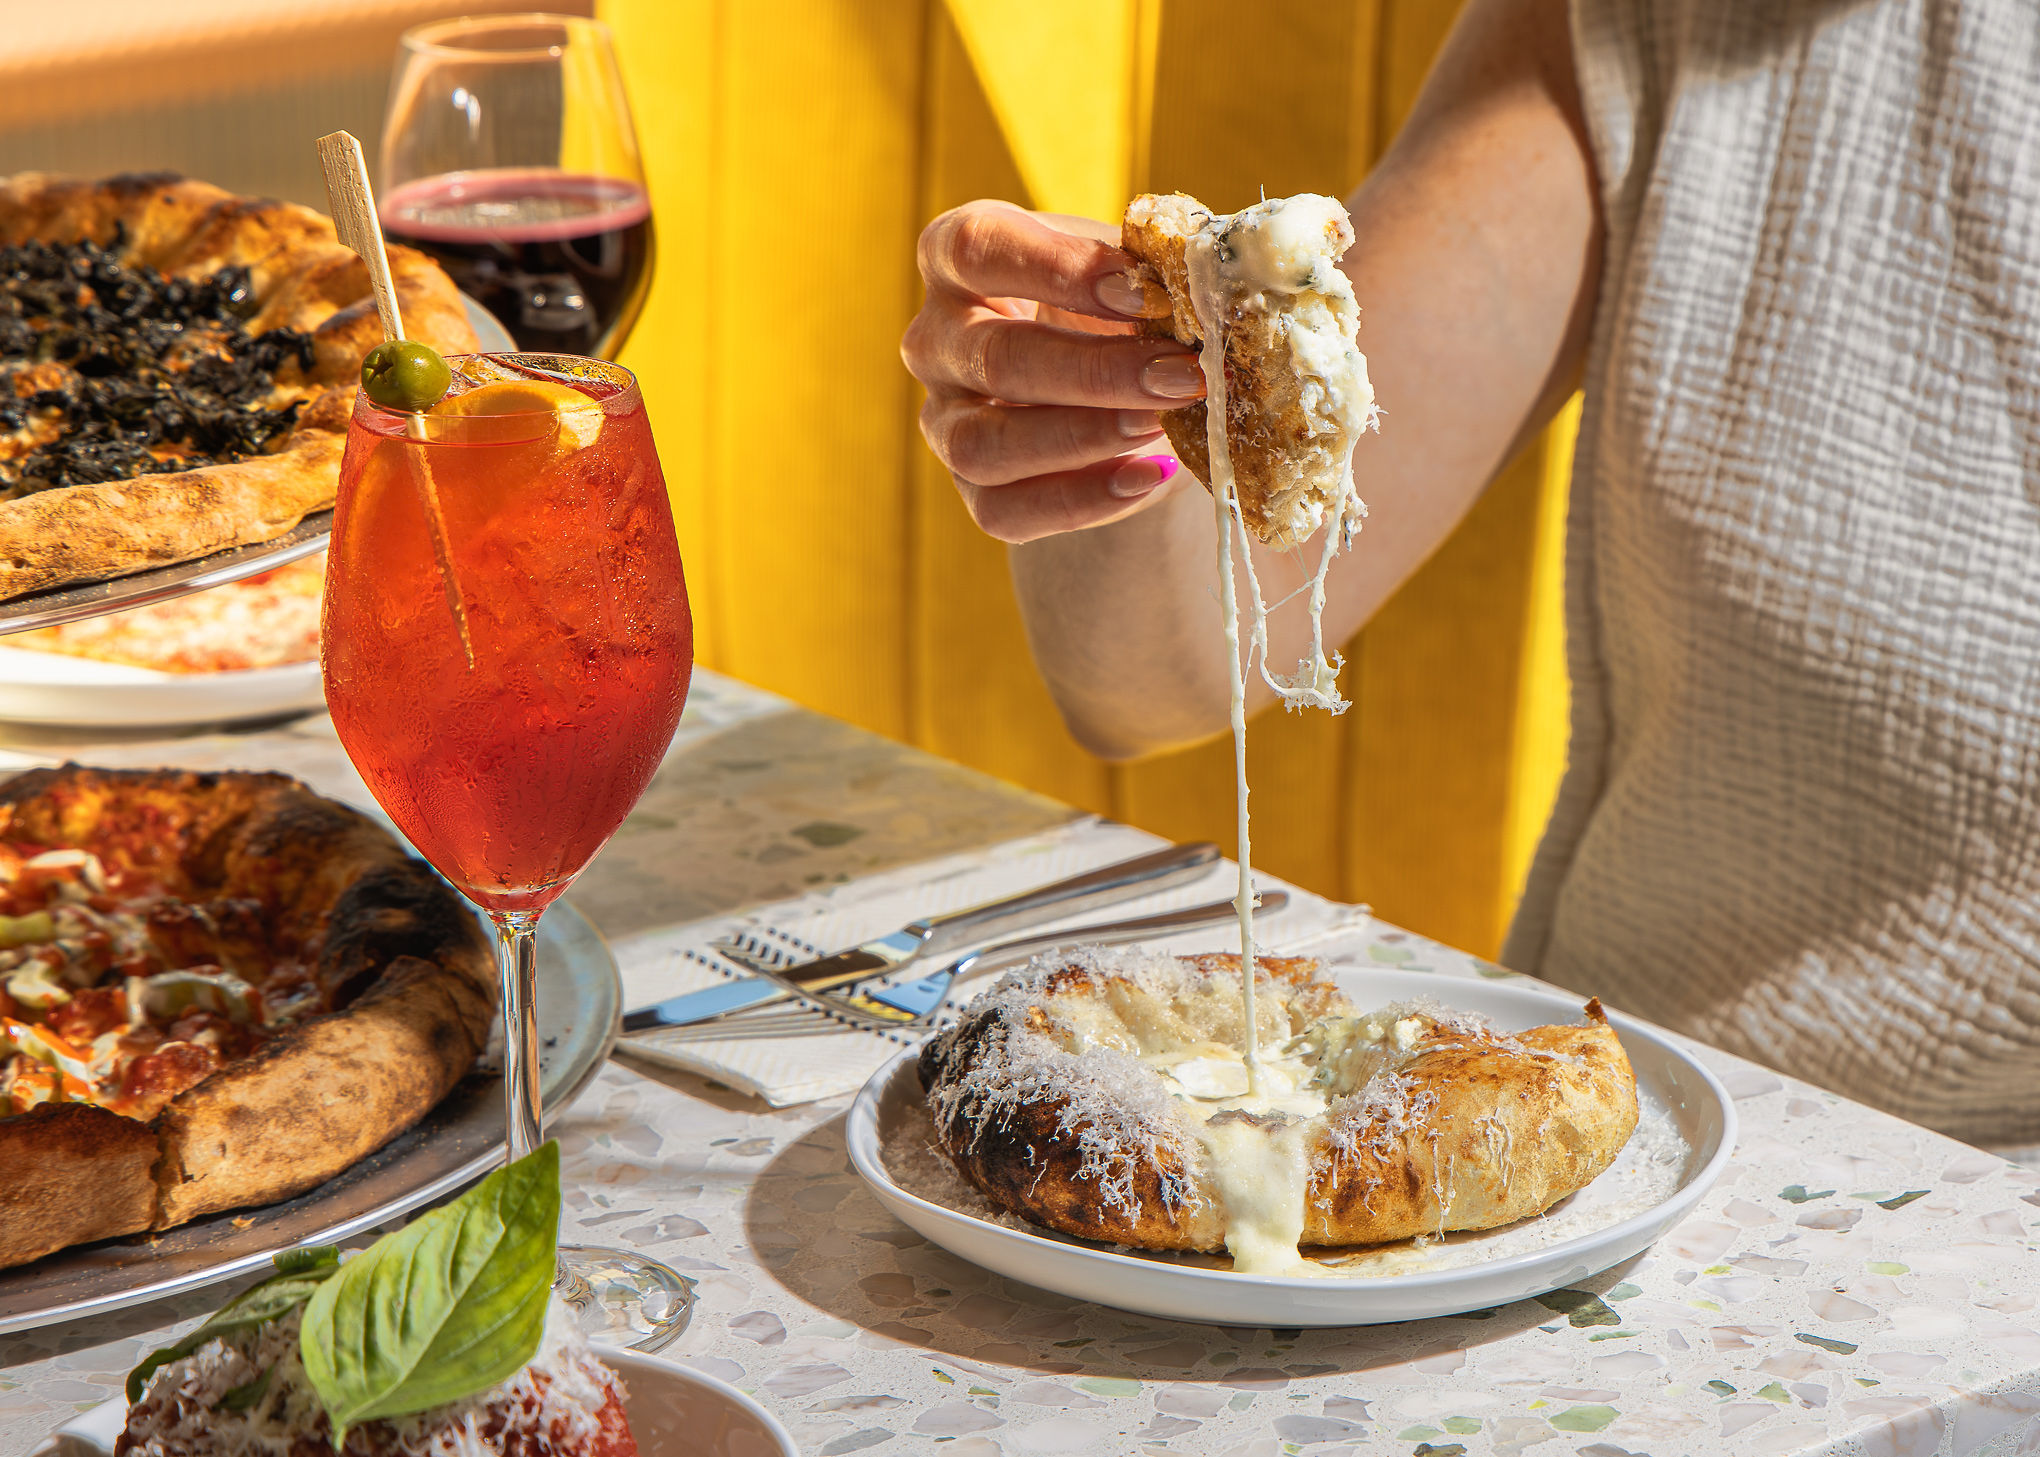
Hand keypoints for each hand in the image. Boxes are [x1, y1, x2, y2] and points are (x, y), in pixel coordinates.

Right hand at [901, 201, 1203, 542]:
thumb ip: (1150, 273)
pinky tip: (1146, 477)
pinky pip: (1007, 510)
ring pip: (985, 445)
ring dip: (1083, 438)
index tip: (1140, 291)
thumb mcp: (1128, 274)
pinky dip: (1083, 498)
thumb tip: (1194, 286)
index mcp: (957, 260)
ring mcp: (944, 422)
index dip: (1056, 269)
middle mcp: (934, 342)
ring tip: (1160, 426)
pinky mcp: (973, 491)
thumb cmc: (1115, 309)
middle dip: (1096, 372)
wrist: (1121, 392)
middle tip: (1180, 376)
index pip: (976, 249)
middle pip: (994, 358)